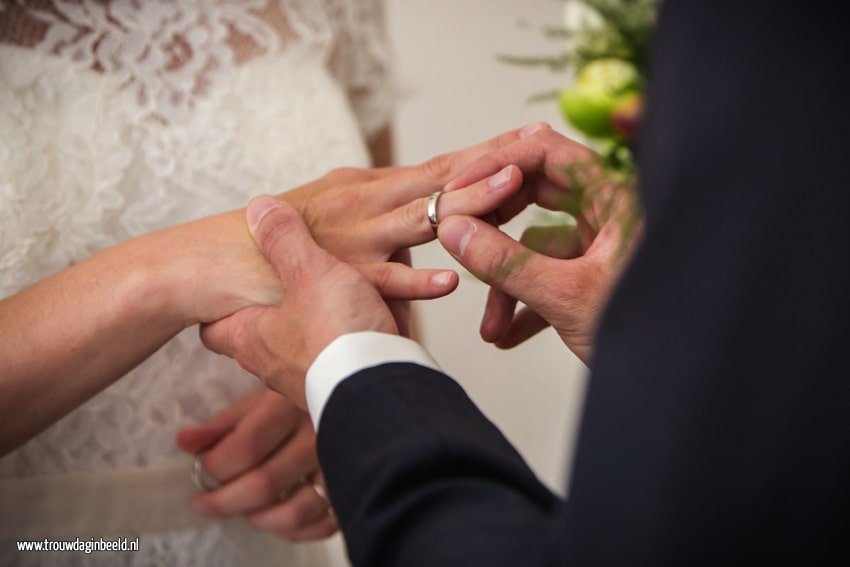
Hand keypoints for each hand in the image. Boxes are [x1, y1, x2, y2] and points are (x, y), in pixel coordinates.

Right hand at [172, 125, 533, 325]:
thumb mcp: (340, 206)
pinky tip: (450, 279)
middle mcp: (368, 203)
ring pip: (422, 217)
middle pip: (441, 178)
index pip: (440, 165)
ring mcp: (357, 238)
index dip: (485, 151)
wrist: (222, 260)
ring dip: (467, 201)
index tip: (529, 137)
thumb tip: (425, 211)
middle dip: (491, 160)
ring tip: (510, 186)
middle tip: (539, 143)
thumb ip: (382, 209)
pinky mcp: (339, 277)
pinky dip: (417, 280)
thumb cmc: (287, 235)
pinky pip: (384, 281)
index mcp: (372, 186)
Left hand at [176, 390, 335, 541]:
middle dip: (224, 501)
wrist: (350, 390)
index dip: (216, 465)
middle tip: (204, 503)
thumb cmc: (300, 398)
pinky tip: (277, 517)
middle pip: (265, 484)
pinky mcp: (353, 486)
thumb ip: (223, 423)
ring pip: (294, 512)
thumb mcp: (261, 398)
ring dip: (258, 518)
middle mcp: (320, 433)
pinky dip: (293, 529)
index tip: (203, 469)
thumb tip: (184, 442)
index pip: (247, 446)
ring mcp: (340, 463)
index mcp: (293, 404)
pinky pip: (323, 524)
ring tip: (243, 510)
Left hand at [201, 198, 398, 407]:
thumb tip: (259, 208)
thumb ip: (284, 238)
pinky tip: (374, 322)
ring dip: (320, 325)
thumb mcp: (308, 270)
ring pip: (305, 347)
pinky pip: (339, 360)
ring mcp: (307, 381)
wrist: (382, 391)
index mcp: (251, 338)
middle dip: (278, 309)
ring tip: (345, 297)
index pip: (212, 328)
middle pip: (261, 335)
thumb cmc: (336, 333)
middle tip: (294, 284)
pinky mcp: (342, 388)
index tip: (228, 287)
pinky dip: (351, 340)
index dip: (219, 305)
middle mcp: (272, 366)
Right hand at [438, 123, 638, 363]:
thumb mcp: (568, 296)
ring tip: (490, 327)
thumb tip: (456, 230)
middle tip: (461, 241)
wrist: (682, 380)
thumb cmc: (657, 337)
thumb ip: (506, 262)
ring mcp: (602, 248)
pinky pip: (550, 280)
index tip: (460, 191)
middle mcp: (608, 215)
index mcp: (614, 199)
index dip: (497, 166)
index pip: (547, 153)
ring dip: (507, 286)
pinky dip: (526, 306)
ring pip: (537, 248)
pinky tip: (508, 335)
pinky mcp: (597, 280)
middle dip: (495, 229)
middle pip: (536, 197)